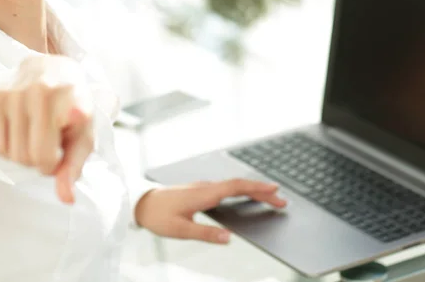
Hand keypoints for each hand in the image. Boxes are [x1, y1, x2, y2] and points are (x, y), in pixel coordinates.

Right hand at [0, 55, 93, 204]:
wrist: (52, 68)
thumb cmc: (73, 106)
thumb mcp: (84, 135)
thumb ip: (74, 167)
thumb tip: (66, 199)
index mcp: (70, 99)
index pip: (50, 156)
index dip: (55, 161)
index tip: (61, 146)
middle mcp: (41, 92)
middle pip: (32, 159)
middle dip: (42, 160)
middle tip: (51, 140)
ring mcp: (15, 92)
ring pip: (14, 155)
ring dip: (26, 154)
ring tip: (37, 132)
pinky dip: (9, 148)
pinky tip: (21, 131)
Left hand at [134, 179, 286, 243]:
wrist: (142, 203)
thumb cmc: (159, 216)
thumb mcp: (181, 230)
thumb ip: (205, 233)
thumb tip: (229, 238)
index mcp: (204, 194)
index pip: (235, 187)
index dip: (256, 187)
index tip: (275, 190)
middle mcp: (206, 187)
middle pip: (239, 185)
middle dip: (262, 191)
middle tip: (282, 200)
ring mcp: (203, 187)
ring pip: (233, 186)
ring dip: (253, 190)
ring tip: (270, 199)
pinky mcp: (200, 191)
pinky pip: (226, 188)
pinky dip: (241, 191)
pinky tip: (246, 197)